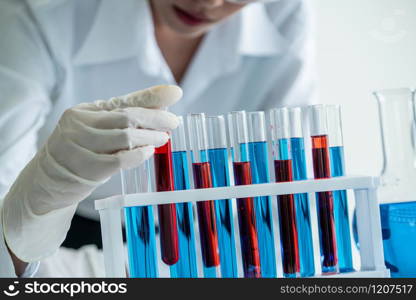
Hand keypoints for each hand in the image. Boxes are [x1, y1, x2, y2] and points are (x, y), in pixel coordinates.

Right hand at [2, 85, 181, 261]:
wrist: (47, 182)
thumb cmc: (80, 152)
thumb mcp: (97, 130)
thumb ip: (124, 117)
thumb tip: (162, 106)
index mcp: (84, 111)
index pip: (124, 101)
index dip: (151, 98)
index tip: (176, 94)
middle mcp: (79, 125)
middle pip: (126, 117)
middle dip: (156, 119)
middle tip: (173, 123)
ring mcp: (79, 146)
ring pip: (125, 137)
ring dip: (150, 137)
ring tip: (164, 138)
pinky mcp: (85, 169)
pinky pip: (118, 160)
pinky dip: (138, 155)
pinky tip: (148, 152)